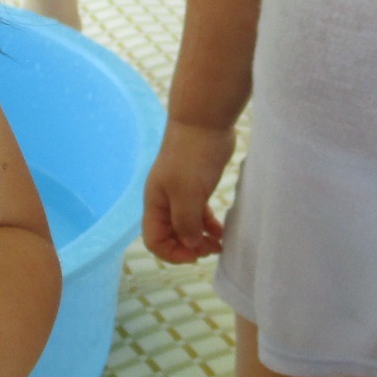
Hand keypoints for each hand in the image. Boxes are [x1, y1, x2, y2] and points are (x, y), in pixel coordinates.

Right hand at [143, 119, 235, 262]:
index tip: (195, 254)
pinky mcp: (198, 187)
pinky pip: (200, 215)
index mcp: (155, 203)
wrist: (205, 123)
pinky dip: (210, 226)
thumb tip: (191, 245)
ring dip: (201, 239)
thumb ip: (186, 222)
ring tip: (219, 245)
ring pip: (188, 227)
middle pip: (171, 236)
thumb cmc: (192, 156)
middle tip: (211, 249)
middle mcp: (165, 202)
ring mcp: (182, 194)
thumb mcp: (187, 193)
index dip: (172, 253)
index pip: (154, 240)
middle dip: (189, 248)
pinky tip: (222, 231)